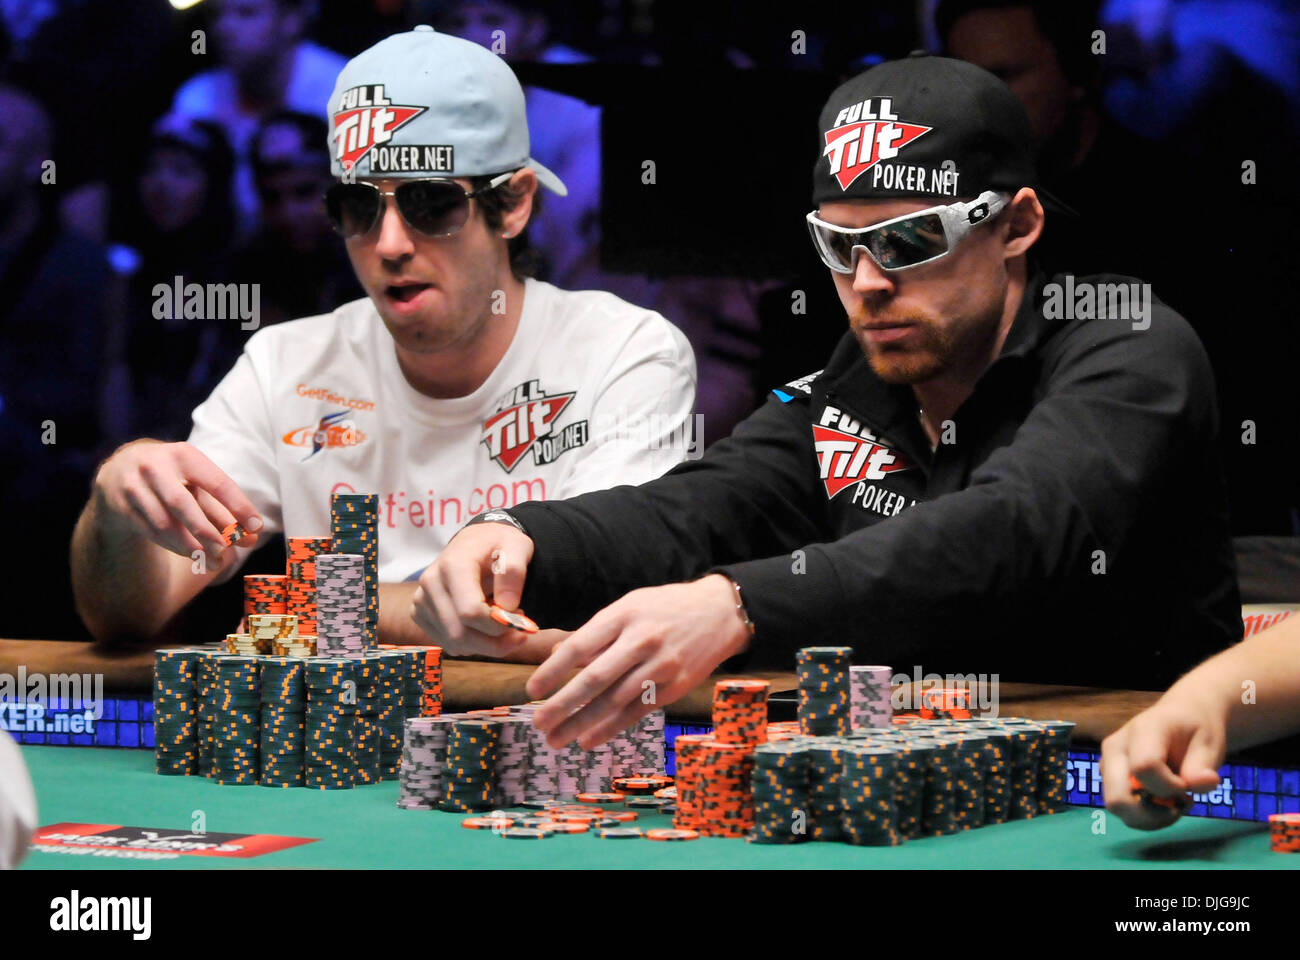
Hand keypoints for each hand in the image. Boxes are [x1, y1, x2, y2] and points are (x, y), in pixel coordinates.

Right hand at [93, 439, 261, 569]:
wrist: (120, 469)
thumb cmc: (173, 476)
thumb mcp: (197, 482)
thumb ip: (223, 508)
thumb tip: (253, 535)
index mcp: (184, 455)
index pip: (216, 482)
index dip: (238, 505)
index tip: (256, 527)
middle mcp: (155, 467)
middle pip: (183, 504)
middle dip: (206, 531)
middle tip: (225, 551)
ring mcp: (133, 486)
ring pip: (164, 523)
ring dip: (190, 546)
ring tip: (211, 562)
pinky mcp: (120, 506)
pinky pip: (150, 532)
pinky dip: (174, 546)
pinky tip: (190, 555)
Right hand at [410, 520, 535, 656]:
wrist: (476, 541)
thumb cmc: (498, 544)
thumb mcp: (517, 546)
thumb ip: (513, 572)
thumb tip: (507, 607)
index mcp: (453, 565)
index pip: (470, 612)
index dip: (498, 626)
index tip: (521, 619)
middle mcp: (431, 583)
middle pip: (460, 633)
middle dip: (496, 642)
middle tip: (519, 633)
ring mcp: (422, 600)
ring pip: (455, 643)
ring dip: (486, 645)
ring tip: (503, 625)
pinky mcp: (420, 613)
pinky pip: (448, 644)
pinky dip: (472, 644)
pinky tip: (485, 627)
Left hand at [526, 575, 751, 748]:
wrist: (720, 612)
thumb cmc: (665, 608)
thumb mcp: (630, 605)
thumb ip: (599, 631)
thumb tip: (558, 654)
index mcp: (624, 615)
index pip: (580, 646)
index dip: (553, 671)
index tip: (531, 690)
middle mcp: (641, 641)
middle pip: (595, 679)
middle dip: (562, 705)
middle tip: (539, 724)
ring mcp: (661, 666)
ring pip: (614, 701)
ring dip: (582, 724)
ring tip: (557, 739)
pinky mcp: (675, 686)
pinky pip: (636, 712)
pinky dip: (610, 728)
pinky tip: (588, 740)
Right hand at [1100, 693, 1226, 830]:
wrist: (1179, 718)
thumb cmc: (1194, 729)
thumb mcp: (1209, 743)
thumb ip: (1203, 767)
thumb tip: (1201, 785)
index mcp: (1141, 731)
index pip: (1143, 768)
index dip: (1170, 787)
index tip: (1188, 786)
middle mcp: (1115, 748)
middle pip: (1118, 797)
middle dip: (1153, 813)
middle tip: (1180, 804)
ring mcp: (1108, 764)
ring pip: (1117, 808)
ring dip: (1151, 818)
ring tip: (1175, 804)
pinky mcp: (1109, 778)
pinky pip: (1122, 810)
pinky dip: (1146, 818)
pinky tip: (1164, 805)